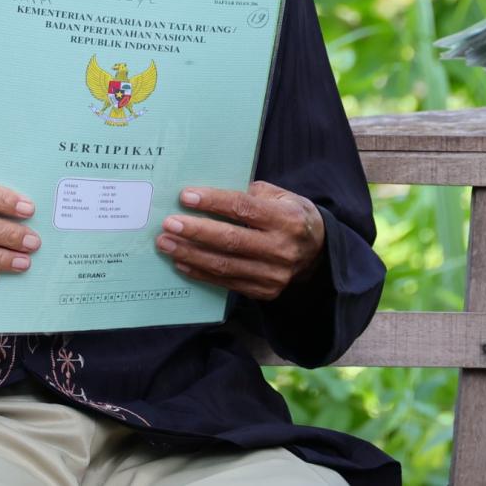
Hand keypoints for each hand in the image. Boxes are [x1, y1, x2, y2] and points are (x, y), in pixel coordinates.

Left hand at [157, 181, 325, 299]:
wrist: (319, 254)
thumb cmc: (294, 217)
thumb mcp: (283, 197)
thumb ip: (252, 194)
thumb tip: (212, 194)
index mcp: (287, 219)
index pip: (244, 208)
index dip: (213, 202)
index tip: (186, 196)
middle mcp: (281, 248)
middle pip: (231, 239)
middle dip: (196, 231)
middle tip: (168, 224)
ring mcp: (274, 274)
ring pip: (224, 265)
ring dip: (191, 254)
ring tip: (166, 243)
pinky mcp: (265, 291)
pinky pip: (226, 282)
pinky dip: (201, 273)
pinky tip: (181, 262)